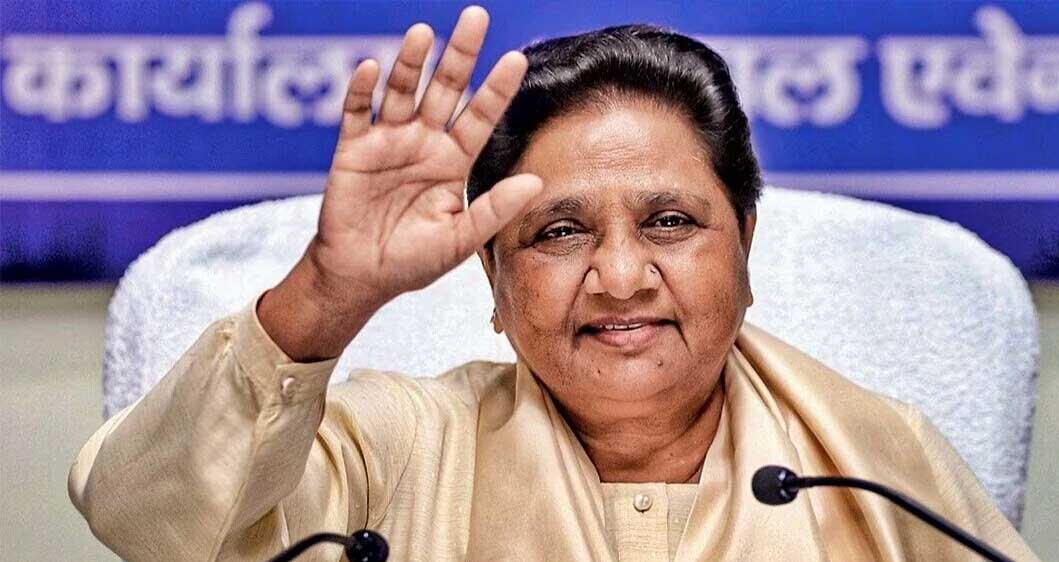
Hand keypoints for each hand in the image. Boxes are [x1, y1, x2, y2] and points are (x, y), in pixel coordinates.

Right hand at [308, 5, 540, 303]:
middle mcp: (424, 142)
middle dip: (460, 55)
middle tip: (476, 16)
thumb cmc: (412, 261)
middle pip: (445, 89)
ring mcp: (388, 141)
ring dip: (411, 62)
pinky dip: (361, 91)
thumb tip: (535, 183)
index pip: (480, 116)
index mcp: (453, 161)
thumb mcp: (460, 240)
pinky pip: (356, 113)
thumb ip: (494, 210)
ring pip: (402, 91)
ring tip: (423, 33)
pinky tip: (370, 68)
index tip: (516, 59)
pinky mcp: (353, 150)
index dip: (496, 89)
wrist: (360, 277)